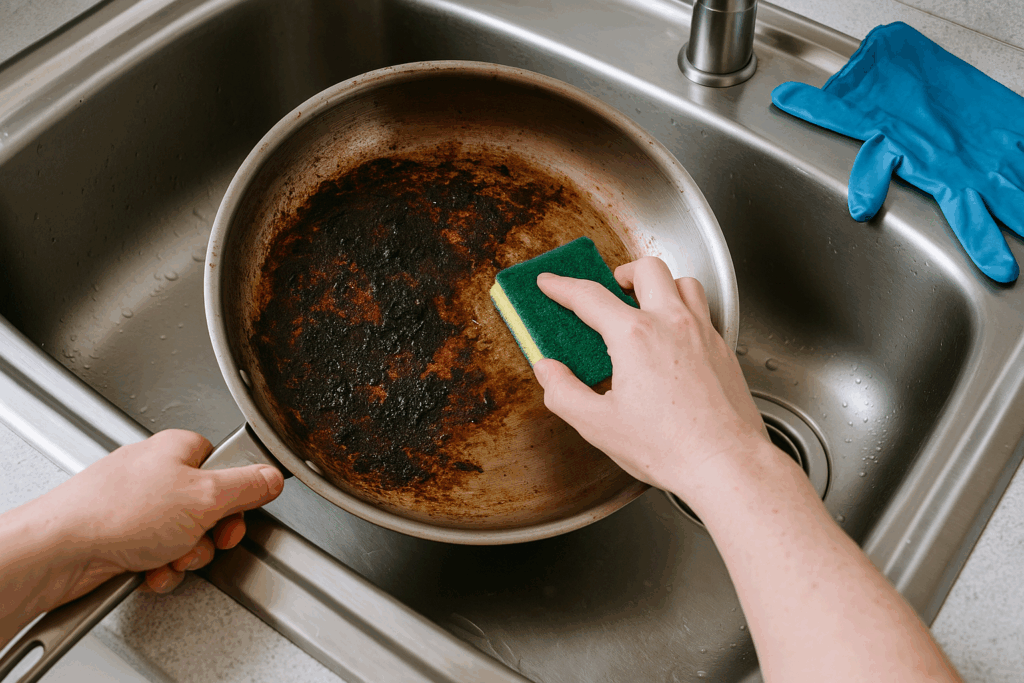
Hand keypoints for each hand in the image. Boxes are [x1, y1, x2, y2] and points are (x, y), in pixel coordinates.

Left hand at [38, 430, 283, 595]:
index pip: (227, 468)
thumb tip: (273, 476)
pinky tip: (147, 569)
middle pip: (208, 509)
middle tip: (201, 540)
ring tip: (166, 557)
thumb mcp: (206, 496)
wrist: (62, 548)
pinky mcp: (121, 536)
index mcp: (179, 449)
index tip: (235, 515)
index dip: (237, 498)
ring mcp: (136, 506)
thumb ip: (248, 486)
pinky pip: (158, 556)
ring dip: (183, 557)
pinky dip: (158, 569)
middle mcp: (156, 473)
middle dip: (208, 537)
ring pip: (184, 538)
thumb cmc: (119, 512)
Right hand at [533, 257, 768, 498]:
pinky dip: (684, 310)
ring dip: (660, 285)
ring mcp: (703, 333)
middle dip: (621, 272)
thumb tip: (548, 371)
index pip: (589, 297)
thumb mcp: (598, 425)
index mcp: (635, 336)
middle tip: (609, 290)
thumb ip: (563, 392)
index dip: (562, 286)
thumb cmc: (669, 447)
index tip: (550, 283)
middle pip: (646, 269)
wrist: (726, 464)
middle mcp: (672, 323)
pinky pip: (703, 311)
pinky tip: (674, 335)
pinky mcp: (724, 350)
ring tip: (645, 304)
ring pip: (683, 282)